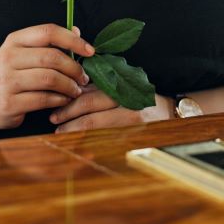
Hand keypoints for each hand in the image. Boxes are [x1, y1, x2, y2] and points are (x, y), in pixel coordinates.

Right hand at [0, 24, 94, 129]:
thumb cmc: (14, 75)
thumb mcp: (27, 54)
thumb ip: (51, 44)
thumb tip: (77, 32)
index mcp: (14, 40)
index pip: (48, 32)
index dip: (73, 40)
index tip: (91, 51)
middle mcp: (8, 57)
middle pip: (51, 57)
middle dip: (74, 68)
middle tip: (84, 77)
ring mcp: (7, 80)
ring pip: (50, 79)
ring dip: (69, 86)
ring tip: (76, 90)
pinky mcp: (10, 102)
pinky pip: (44, 99)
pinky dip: (60, 100)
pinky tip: (65, 100)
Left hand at [50, 87, 174, 132]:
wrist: (169, 112)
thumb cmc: (139, 97)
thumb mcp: (121, 84)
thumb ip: (98, 82)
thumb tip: (73, 81)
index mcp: (122, 84)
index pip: (90, 94)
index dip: (70, 103)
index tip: (55, 109)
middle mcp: (128, 100)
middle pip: (91, 109)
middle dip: (69, 115)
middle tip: (54, 121)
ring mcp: (133, 118)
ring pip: (98, 124)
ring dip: (76, 129)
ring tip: (61, 132)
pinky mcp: (136, 134)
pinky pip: (108, 138)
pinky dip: (91, 140)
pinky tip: (80, 143)